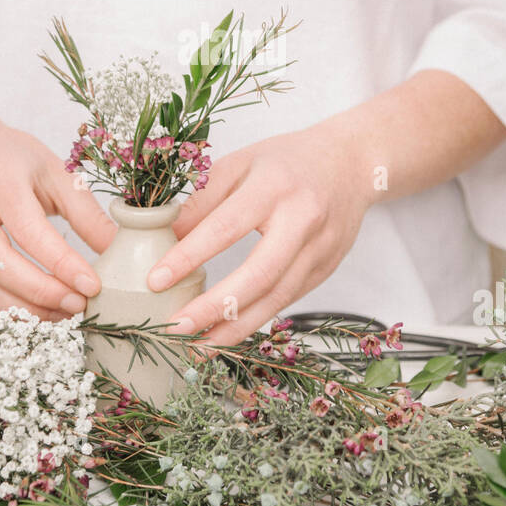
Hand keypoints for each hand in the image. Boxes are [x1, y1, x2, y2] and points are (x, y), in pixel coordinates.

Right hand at [0, 93, 114, 320]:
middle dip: (42, 293)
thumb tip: (118, 251)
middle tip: (79, 305)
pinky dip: (5, 311)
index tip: (92, 286)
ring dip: (24, 310)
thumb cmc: (13, 159)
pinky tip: (37, 312)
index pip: (29, 231)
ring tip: (63, 314)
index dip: (61, 264)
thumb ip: (86, 213)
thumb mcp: (56, 172)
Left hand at [146, 119, 372, 345]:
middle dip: (213, 307)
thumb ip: (203, 202)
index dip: (188, 256)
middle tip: (175, 327)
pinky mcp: (326, 270)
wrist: (351, 163)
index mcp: (274, 186)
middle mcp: (302, 220)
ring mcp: (319, 249)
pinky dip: (254, 321)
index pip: (225, 227)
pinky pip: (286, 302)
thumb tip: (162, 238)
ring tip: (196, 345)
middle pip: (258, 274)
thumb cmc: (287, 161)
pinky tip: (225, 332)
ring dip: (233, 327)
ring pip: (275, 299)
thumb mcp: (240, 165)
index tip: (154, 280)